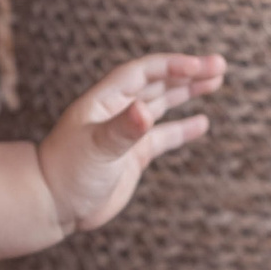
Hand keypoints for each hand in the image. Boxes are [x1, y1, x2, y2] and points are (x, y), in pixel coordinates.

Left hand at [35, 51, 224, 237]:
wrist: (50, 205)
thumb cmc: (66, 172)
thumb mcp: (96, 149)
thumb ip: (122, 130)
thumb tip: (145, 112)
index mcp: (104, 100)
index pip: (143, 73)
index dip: (172, 65)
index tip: (200, 65)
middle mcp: (116, 111)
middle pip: (157, 83)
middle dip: (188, 73)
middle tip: (220, 64)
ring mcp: (125, 133)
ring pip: (162, 104)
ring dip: (187, 92)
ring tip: (216, 81)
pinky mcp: (132, 156)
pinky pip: (162, 137)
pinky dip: (182, 129)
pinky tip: (202, 122)